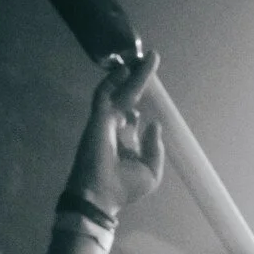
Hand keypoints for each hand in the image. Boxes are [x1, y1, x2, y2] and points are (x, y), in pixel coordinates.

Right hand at [66, 53, 164, 217]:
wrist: (101, 195)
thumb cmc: (124, 188)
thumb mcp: (151, 172)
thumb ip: (155, 148)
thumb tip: (155, 124)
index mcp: (126, 141)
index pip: (133, 114)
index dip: (142, 102)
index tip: (152, 88)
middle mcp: (115, 128)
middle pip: (129, 96)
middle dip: (141, 78)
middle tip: (152, 59)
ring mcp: (105, 121)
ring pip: (119, 90)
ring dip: (132, 74)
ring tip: (146, 58)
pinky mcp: (98, 117)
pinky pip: (105, 93)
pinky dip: (113, 80)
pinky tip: (126, 69)